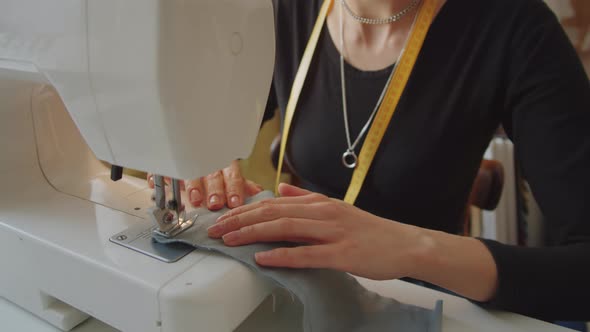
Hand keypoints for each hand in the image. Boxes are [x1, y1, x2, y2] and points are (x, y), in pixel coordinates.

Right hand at [148, 160, 263, 209]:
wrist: (193, 140)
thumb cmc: (214, 166)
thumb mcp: (231, 175)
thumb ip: (242, 185)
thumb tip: (259, 193)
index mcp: (224, 165)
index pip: (232, 176)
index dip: (234, 189)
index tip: (234, 202)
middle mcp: (206, 162)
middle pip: (212, 175)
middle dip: (214, 190)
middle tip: (215, 203)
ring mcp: (186, 162)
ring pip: (190, 171)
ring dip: (193, 186)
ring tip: (194, 199)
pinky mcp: (168, 163)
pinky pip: (163, 169)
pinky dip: (160, 177)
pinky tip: (157, 186)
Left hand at [207, 183, 431, 279]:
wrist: (405, 244)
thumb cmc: (371, 231)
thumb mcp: (338, 208)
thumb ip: (308, 199)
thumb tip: (282, 190)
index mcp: (320, 203)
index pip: (274, 204)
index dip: (246, 210)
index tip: (223, 217)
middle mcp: (324, 213)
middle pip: (274, 213)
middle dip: (241, 220)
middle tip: (216, 229)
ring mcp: (334, 232)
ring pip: (286, 229)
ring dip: (254, 234)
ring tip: (230, 240)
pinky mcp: (343, 254)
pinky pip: (308, 254)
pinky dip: (283, 255)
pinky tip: (263, 258)